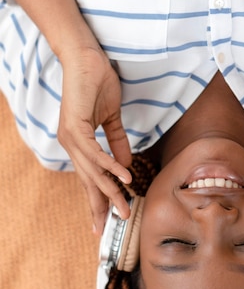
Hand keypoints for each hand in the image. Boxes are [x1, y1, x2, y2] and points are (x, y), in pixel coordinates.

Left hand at [57, 46, 131, 233]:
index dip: (98, 200)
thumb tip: (127, 165)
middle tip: (110, 229)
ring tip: (124, 209)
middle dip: (100, 206)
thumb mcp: (112, 118)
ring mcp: (71, 138)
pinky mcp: (75, 127)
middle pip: (88, 182)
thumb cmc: (97, 83)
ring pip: (92, 172)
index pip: (90, 178)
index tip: (105, 222)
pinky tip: (124, 178)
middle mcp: (72, 146)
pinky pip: (95, 153)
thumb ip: (118, 142)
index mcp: (80, 145)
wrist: (86, 58)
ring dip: (110, 192)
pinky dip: (110, 166)